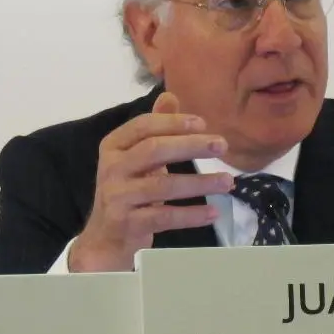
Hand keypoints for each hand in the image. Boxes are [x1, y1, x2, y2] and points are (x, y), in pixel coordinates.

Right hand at [68, 92, 232, 271]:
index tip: (203, 123)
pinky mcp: (128, 223)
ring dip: (199, 183)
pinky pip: (165, 216)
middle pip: (154, 150)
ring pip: (162, 185)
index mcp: (113, 146)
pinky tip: (213, 212)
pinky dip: (191, 215)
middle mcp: (111, 168)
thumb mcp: (136, 158)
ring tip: (228, 181)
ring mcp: (118, 197)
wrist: (105, 238)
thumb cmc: (127, 190)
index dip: (173, 122)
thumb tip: (170, 95)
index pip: (143, 126)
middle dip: (190, 146)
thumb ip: (154, 129)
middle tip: (222, 145)